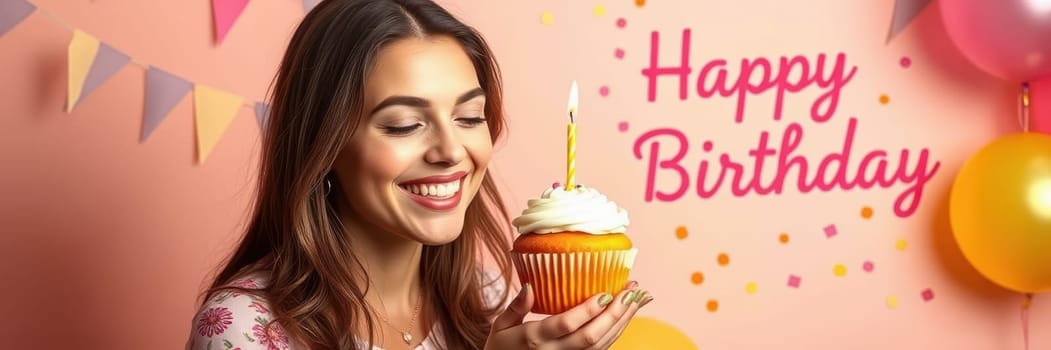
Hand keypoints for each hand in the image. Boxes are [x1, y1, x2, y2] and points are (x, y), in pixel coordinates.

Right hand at [486, 281, 651, 349]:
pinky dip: (617, 333)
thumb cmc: (502, 348)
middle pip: (591, 336)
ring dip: (623, 322)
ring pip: (601, 345)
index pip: (566, 324)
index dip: (588, 310)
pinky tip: (627, 315)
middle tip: (633, 290)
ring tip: (638, 299)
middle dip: (616, 313)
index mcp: (534, 340)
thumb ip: (516, 307)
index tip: (606, 292)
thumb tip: (530, 285)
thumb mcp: (501, 326)